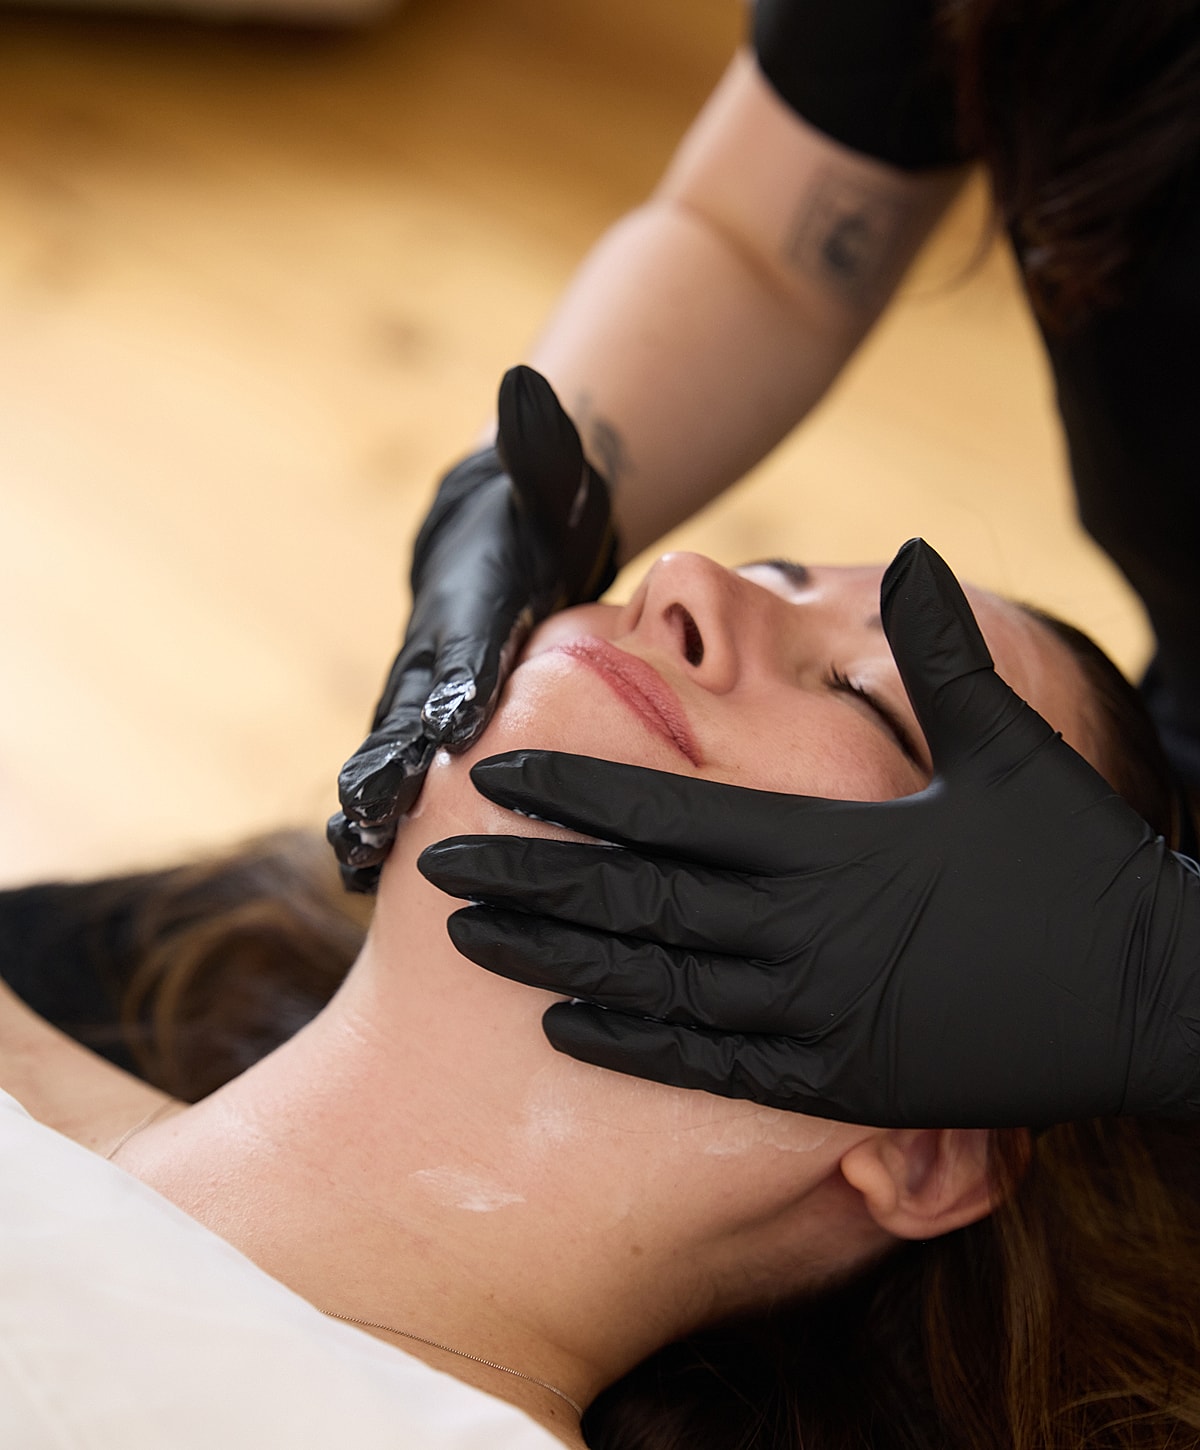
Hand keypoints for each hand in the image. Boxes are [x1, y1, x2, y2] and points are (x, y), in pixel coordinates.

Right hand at [328, 366, 616, 890]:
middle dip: (386, 771)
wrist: (485, 550)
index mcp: (469, 610)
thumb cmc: (530, 520)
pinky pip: (404, 786)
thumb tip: (530, 384)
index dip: (456, 680)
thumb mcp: (547, 482)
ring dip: (371, 816)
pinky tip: (373, 887)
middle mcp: (431, 661)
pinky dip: (387, 831)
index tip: (454, 718)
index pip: (460, 645)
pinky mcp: (426, 734)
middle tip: (372, 826)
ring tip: (359, 876)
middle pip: (403, 718)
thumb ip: (541, 446)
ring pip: (389, 763)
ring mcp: (420, 702)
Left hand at [418, 540, 1199, 1127]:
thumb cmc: (1074, 869)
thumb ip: (942, 655)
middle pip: (636, 900)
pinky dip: (634, 1042)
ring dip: (557, 960)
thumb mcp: (1008, 751)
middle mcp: (804, 929)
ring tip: (476, 942)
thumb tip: (918, 549)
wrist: (1152, 1003)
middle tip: (442, 868)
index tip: (498, 773)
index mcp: (829, 842)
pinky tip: (567, 1027)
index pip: (671, 808)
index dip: (576, 788)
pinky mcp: (838, 1081)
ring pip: (656, 982)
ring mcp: (816, 1013)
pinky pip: (712, 1062)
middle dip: (532, 879)